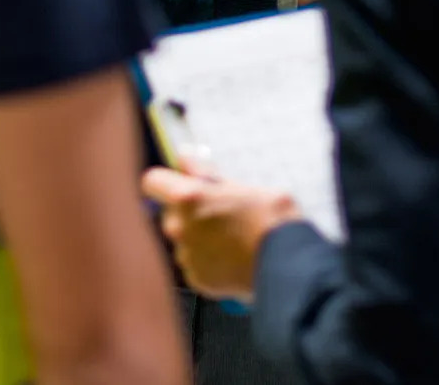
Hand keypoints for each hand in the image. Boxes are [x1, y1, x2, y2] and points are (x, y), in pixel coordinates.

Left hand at [141, 167, 302, 299]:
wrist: (286, 262)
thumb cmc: (269, 221)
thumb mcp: (242, 185)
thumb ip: (205, 173)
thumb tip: (185, 159)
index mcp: (188, 198)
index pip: (152, 181)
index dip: (165, 180)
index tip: (176, 181)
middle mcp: (179, 228)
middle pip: (169, 212)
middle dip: (187, 210)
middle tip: (216, 210)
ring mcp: (186, 256)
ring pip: (182, 239)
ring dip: (197, 235)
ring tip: (229, 235)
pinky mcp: (196, 279)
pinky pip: (194, 263)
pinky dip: (207, 259)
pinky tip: (230, 254)